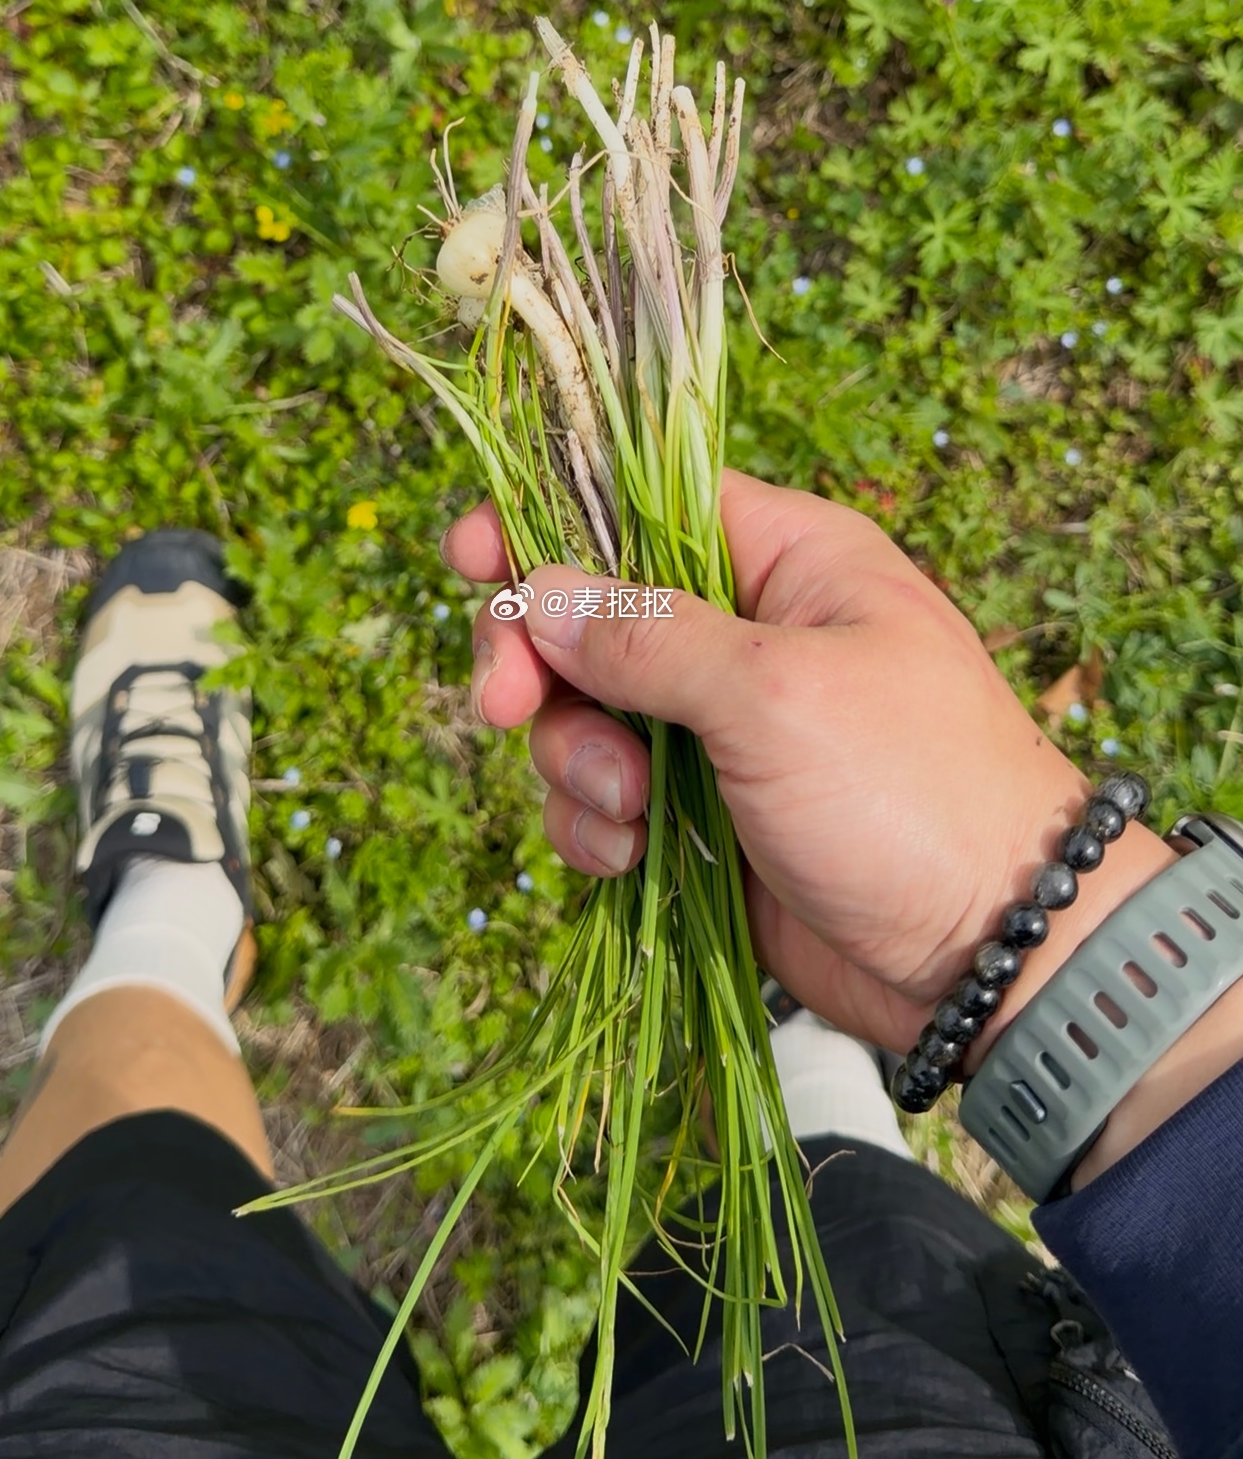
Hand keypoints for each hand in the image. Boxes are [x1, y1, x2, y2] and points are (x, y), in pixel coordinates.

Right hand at [442, 469, 1170, 1057]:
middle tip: (508, 707)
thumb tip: (538, 590)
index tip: (469, 554)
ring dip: (578, 762)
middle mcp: (742, 633)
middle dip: (540, 664)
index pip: (637, 504)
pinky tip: (631, 860)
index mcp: (784, 561)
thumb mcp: (776, 694)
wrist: (989, 955)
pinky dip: (597, 827)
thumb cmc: (909, 791)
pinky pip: (603, 798)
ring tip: (631, 814)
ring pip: (583, 714)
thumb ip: (648, 636)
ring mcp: (716, 729)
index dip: (547, 521)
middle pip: (588, 613)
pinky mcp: (698, 815)